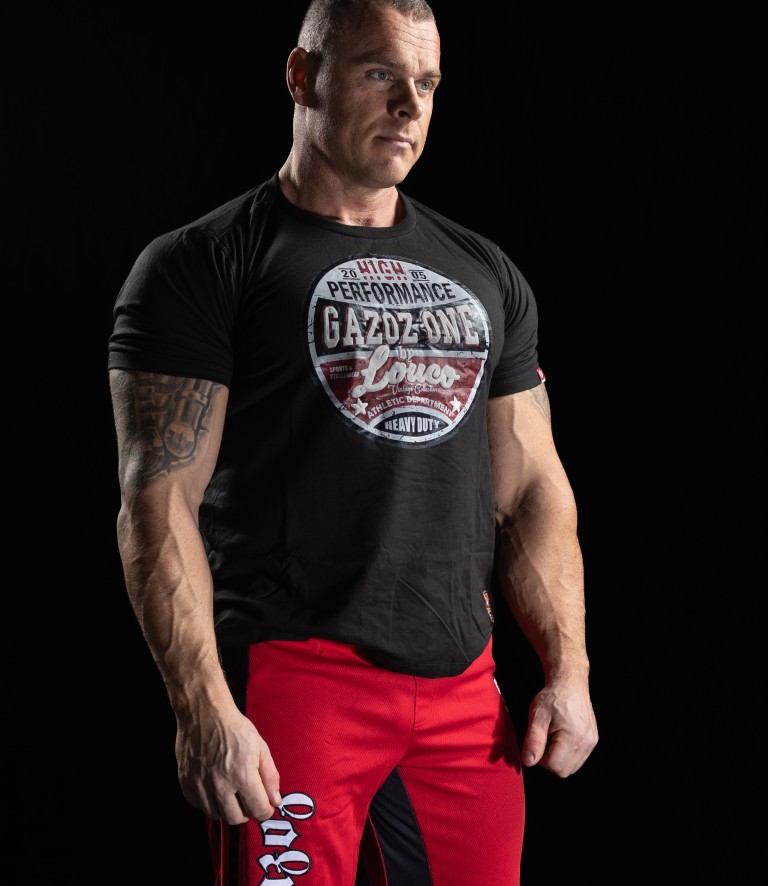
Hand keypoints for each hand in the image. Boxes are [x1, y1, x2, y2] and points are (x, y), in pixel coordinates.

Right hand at [175, 705, 281, 823]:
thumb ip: (270, 776)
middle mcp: (221, 785)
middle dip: (246, 812)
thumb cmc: (235, 728)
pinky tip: (214, 788)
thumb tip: (275, 800)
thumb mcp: (260, 747)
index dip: (265, 810)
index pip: (258, 810)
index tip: (265, 805)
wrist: (205, 714)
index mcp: (243, 776)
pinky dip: (208, 802)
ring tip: (231, 793)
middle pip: (236, 819)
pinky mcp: (186, 783)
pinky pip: (198, 806)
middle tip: (248, 799)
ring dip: (226, 809)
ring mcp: (201, 785)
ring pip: (216, 815)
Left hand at [521, 679, 597, 776]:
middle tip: (543, 740)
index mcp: (573, 736)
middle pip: (564, 771)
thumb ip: (533, 740)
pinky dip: (566, 754)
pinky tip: (560, 737)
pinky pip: (577, 759)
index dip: (540, 759)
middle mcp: (587, 742)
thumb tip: (528, 762)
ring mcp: (592, 742)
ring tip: (552, 737)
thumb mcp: (537, 715)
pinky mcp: (593, 741)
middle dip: (549, 761)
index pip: (554, 766)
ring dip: (558, 759)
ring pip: (571, 767)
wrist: (569, 683)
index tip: (536, 742)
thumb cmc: (552, 697)